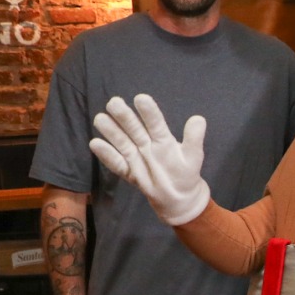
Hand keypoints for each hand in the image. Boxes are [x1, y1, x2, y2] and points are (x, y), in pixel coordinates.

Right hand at [89, 94, 211, 225]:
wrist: (178, 196)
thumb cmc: (185, 172)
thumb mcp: (193, 156)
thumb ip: (194, 139)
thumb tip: (199, 119)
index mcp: (163, 139)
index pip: (155, 123)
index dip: (149, 112)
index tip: (141, 98)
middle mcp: (146, 144)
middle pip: (134, 128)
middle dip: (124, 116)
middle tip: (114, 102)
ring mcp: (136, 157)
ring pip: (122, 142)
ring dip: (111, 131)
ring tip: (100, 118)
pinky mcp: (129, 171)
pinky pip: (117, 163)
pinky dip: (107, 155)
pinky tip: (95, 144)